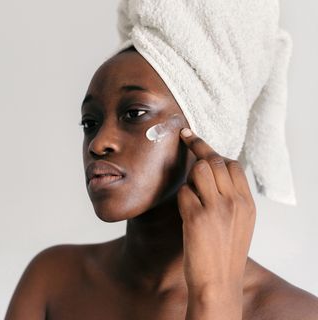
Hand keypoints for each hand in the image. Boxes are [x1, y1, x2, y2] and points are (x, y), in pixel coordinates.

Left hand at [177, 128, 255, 296]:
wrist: (219, 283)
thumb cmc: (226, 253)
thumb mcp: (240, 222)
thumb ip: (232, 196)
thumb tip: (214, 172)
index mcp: (247, 202)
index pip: (232, 164)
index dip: (213, 149)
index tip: (198, 138)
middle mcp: (234, 201)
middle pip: (214, 160)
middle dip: (197, 145)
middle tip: (185, 136)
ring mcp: (216, 208)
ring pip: (199, 170)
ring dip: (190, 175)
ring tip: (191, 191)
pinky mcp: (196, 217)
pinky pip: (184, 192)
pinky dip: (182, 197)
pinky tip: (185, 211)